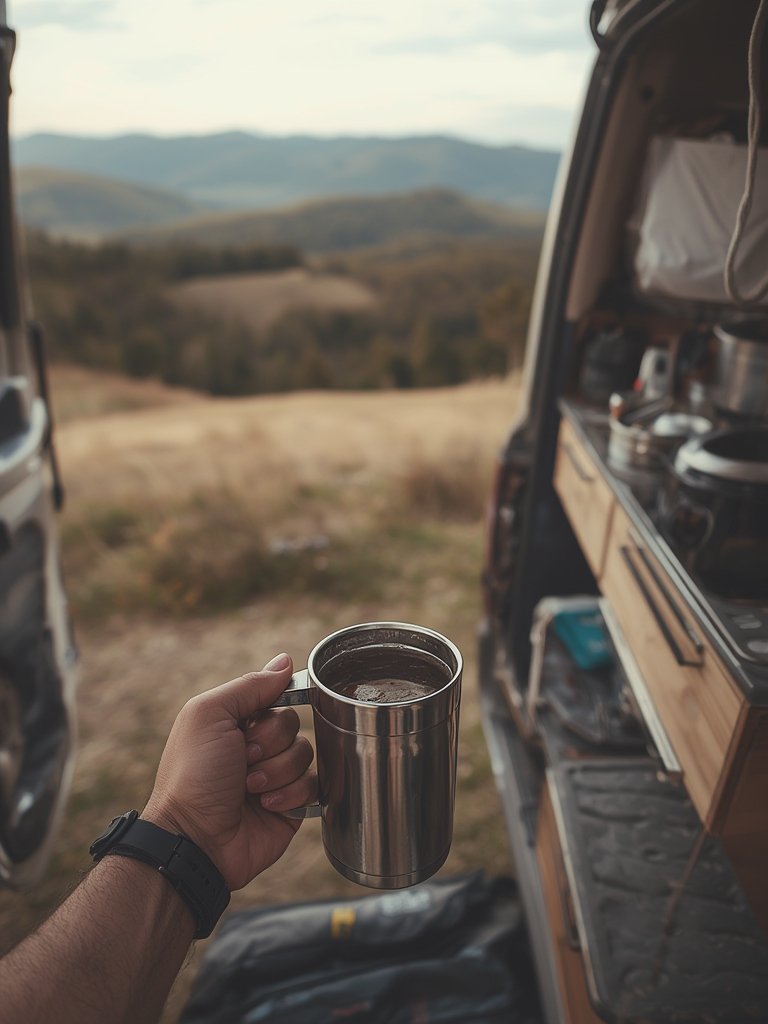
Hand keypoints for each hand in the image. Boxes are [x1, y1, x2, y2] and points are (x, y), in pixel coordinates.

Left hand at [142, 654, 315, 890]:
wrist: (194, 839)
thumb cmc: (193, 775)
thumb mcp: (210, 714)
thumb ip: (250, 686)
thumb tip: (286, 661)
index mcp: (235, 721)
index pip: (274, 696)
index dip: (270, 709)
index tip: (254, 723)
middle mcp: (255, 746)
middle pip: (293, 724)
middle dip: (269, 743)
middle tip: (243, 761)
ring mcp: (274, 776)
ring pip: (306, 753)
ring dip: (276, 771)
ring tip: (249, 789)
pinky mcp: (291, 805)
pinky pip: (314, 785)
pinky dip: (289, 794)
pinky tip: (264, 805)